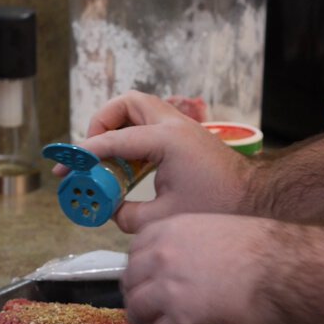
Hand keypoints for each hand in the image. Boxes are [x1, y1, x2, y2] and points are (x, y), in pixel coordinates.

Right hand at [56, 91, 253, 232]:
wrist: (257, 200)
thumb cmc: (216, 208)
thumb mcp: (162, 219)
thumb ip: (126, 215)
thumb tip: (112, 209)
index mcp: (166, 140)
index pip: (114, 140)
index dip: (84, 155)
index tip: (66, 168)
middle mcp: (173, 125)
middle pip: (127, 104)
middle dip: (101, 124)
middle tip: (91, 153)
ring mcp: (182, 129)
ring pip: (139, 111)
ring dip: (117, 130)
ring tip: (105, 161)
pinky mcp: (186, 138)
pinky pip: (150, 128)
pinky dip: (133, 141)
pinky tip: (127, 169)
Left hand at [121, 213, 285, 323]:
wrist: (283, 270)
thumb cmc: (259, 249)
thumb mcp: (211, 228)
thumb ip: (184, 244)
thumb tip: (177, 264)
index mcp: (167, 232)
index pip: (134, 254)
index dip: (141, 271)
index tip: (150, 282)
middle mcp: (160, 258)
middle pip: (130, 283)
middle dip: (140, 297)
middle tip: (154, 308)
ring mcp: (168, 291)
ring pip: (137, 311)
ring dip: (148, 321)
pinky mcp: (182, 322)